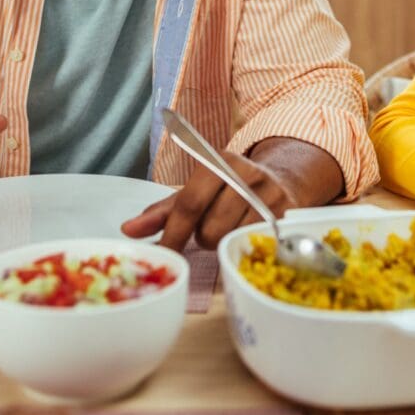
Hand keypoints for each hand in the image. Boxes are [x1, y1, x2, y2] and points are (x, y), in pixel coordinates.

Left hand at [121, 149, 298, 251]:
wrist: (282, 180)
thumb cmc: (229, 189)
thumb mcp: (196, 191)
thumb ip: (163, 211)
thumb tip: (128, 229)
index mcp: (219, 161)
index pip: (189, 203)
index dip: (172, 233)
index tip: (162, 253)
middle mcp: (246, 173)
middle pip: (209, 228)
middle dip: (203, 236)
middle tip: (210, 227)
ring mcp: (269, 193)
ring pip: (230, 239)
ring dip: (223, 241)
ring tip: (229, 227)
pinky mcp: (285, 214)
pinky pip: (252, 244)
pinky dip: (244, 244)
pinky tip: (245, 233)